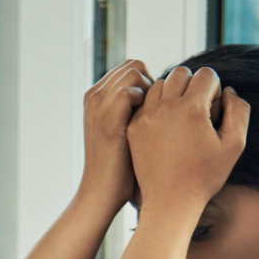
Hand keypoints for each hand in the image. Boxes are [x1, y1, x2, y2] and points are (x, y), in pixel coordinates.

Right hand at [79, 59, 152, 209]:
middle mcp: (95, 95)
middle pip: (133, 66)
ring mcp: (99, 104)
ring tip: (162, 115)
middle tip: (164, 110)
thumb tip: (161, 96)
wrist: (102, 192)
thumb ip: (135, 110)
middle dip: (153, 82)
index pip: (129, 69)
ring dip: (154, 90)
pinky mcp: (109, 115)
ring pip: (135, 72)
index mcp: (96, 97)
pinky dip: (149, 100)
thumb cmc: (120, 168)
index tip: (160, 106)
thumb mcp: (124, 131)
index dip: (148, 82)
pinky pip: (134, 89)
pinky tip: (157, 122)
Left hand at [124, 65, 247, 216]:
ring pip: (160, 84)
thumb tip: (228, 91)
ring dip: (172, 92)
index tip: (213, 109)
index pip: (206, 74)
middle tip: (198, 109)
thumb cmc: (205, 176)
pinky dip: (156, 106)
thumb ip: (238, 111)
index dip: (215, 88)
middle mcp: (165, 107)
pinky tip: (165, 125)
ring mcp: (146, 116)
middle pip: (181, 73)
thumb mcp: (234, 145)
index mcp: (192, 108)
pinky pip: (144, 102)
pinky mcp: (133, 127)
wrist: (169, 202)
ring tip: (180, 116)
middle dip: (193, 85)